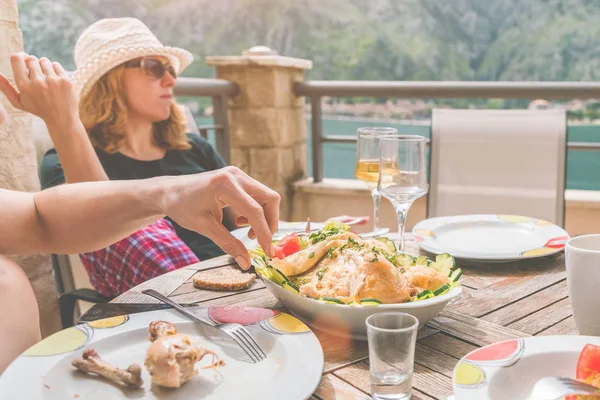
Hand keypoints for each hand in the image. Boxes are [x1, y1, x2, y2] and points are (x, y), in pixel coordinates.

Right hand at [0, 53, 78, 129]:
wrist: (61, 118)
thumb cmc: (38, 109)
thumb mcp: (18, 102)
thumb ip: (5, 88)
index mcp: (24, 86)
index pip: (17, 59)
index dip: (19, 56)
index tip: (23, 58)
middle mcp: (38, 82)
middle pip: (31, 58)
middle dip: (32, 63)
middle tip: (35, 72)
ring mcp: (53, 81)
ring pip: (44, 61)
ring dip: (43, 66)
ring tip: (45, 77)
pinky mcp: (65, 80)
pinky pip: (56, 65)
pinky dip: (54, 69)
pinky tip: (54, 79)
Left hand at [158, 167, 279, 269]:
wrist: (169, 191)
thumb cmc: (182, 206)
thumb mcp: (204, 227)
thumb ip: (228, 244)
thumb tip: (246, 263)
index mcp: (225, 185)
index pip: (255, 211)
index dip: (264, 233)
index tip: (268, 252)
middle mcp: (236, 175)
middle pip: (269, 199)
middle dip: (270, 223)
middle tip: (259, 241)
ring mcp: (238, 175)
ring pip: (266, 197)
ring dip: (263, 217)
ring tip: (246, 232)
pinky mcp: (238, 178)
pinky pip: (257, 195)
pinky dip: (255, 211)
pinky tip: (241, 220)